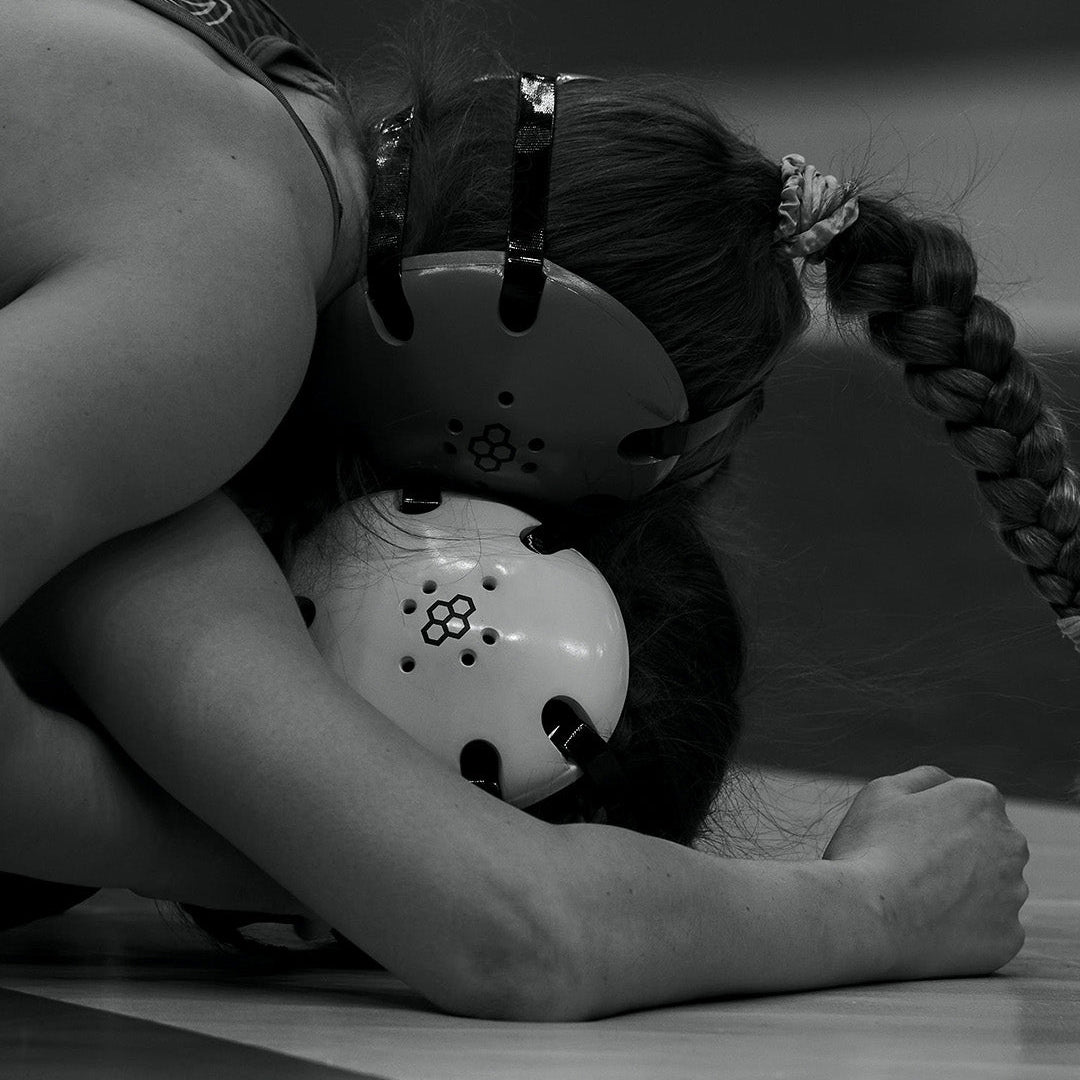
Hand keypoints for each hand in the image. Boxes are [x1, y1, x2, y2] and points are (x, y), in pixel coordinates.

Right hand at [822, 765, 1029, 979]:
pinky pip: (991, 928)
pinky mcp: (1009, 936)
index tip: (908, 838)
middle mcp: (1010, 842)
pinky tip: (932, 928)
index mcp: (981, 800)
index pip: (971, 807)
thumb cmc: (870, 848)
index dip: (937, 822)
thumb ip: (924, 779)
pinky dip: (967, 929)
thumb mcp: (883, 791)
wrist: (867, 916)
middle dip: (960, 855)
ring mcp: (1013, 892)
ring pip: (992, 888)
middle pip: (989, 846)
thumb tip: (948, 783)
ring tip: (919, 901)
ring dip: (965, 892)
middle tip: (913, 869)